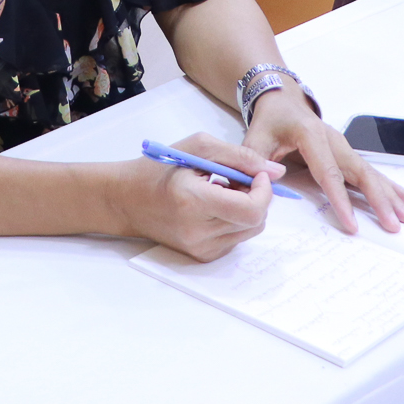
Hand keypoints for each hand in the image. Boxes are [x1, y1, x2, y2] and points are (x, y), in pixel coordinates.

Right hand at [108, 132, 276, 261]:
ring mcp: (200, 248)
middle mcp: (197, 232)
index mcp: (193, 201)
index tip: (256, 174)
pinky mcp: (202, 256)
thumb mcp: (199, 147)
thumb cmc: (160, 168)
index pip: (250, 209)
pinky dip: (235, 220)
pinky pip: (237, 238)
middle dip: (258, 197)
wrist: (126, 199)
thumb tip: (277, 173)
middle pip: (255, 220)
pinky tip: (215, 206)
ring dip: (248, 208)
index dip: (264, 191)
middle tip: (238, 179)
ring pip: (251, 230)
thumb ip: (241, 157)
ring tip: (223, 191)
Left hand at [243, 89, 403, 235]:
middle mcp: (334, 140)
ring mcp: (344, 147)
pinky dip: (389, 186)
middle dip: (380, 200)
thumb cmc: (271, 120)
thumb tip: (268, 179)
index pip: (329, 173)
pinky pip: (370, 172)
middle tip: (395, 223)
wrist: (283, 100)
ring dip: (392, 194)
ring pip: (371, 173)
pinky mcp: (347, 154)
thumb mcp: (256, 136)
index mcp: (311, 135)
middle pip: (360, 173)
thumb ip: (255, 158)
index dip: (341, 200)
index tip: (353, 224)